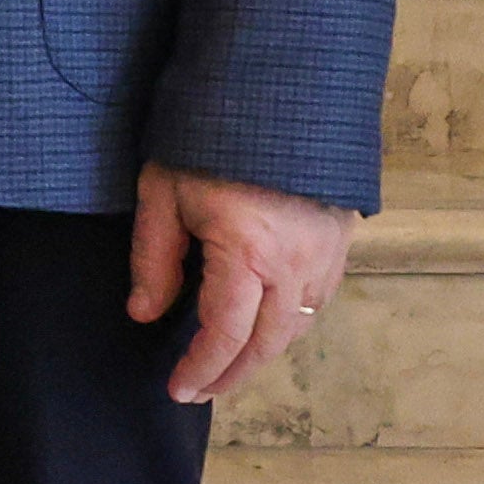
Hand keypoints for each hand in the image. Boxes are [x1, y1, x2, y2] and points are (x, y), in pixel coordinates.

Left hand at [131, 162, 356, 404]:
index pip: (224, 333)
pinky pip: (315, 302)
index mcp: (249, 253)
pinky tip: (261, 326)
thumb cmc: (209, 139)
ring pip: (295, 328)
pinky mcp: (339, 244)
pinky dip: (287, 324)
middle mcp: (295, 264)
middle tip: (198, 390)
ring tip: (224, 365)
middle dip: (231, 374)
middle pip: (267, 344)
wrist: (277, 94)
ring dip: (261, 353)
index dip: (200, 368)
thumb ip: (154, 257)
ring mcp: (325, 256)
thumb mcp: (163, 192)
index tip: (178, 388)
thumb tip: (144, 312)